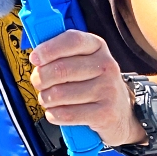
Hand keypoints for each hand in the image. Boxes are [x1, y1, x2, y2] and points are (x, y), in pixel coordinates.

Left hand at [28, 29, 142, 146]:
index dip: (49, 49)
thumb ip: (61, 54)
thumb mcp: (83, 61)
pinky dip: (53, 114)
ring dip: (46, 99)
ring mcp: (108, 90)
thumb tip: (36, 56)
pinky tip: (55, 112)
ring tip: (48, 99)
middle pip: (61, 69)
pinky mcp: (105, 113)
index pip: (72, 40)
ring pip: (60, 94)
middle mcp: (106, 65)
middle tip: (38, 83)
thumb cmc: (92, 83)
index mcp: (97, 46)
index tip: (34, 58)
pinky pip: (66, 114)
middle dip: (40, 79)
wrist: (121, 113)